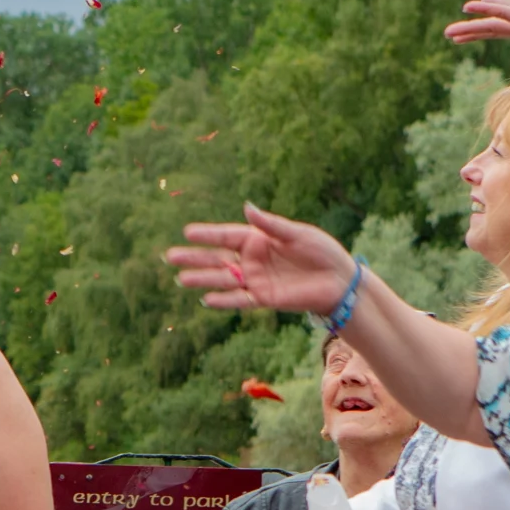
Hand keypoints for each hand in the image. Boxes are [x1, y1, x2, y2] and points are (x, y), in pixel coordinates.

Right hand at [165, 206, 355, 314]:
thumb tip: (246, 208)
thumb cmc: (321, 251)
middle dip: (194, 257)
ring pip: (223, 279)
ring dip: (202, 279)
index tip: (187, 232)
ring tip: (181, 279)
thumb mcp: (296, 233)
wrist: (338, 280)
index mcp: (258, 239)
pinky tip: (206, 299)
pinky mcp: (263, 298)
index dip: (207, 234)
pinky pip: (239, 300)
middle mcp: (252, 260)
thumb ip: (270, 225)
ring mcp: (256, 280)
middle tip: (170, 256)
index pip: (227, 235)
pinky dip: (224, 300)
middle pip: (217, 258)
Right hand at [443, 0, 509, 56]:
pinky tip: (471, 7)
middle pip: (493, 27)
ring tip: (449, 33)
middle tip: (450, 34)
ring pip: (493, 26)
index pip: (506, 13)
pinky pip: (505, 14)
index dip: (489, 10)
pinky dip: (487, 10)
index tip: (472, 8)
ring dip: (471, 28)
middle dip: (471, 31)